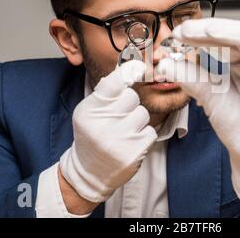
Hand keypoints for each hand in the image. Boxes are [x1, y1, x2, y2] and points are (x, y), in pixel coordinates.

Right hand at [59, 60, 156, 202]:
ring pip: (143, 114)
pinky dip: (143, 136)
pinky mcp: (134, 152)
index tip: (140, 67)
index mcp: (89, 110)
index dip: (129, 71)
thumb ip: (106, 93)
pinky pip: (150, 131)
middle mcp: (102, 124)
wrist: (89, 172)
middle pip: (132, 97)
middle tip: (119, 117)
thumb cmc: (93, 135)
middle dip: (130, 105)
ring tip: (124, 132)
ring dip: (137, 121)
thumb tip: (131, 67)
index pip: (113, 83)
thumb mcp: (89, 112)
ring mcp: (119, 139)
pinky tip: (130, 143)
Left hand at [156, 18, 239, 216]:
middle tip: (189, 29)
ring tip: (211, 32)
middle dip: (214, 29)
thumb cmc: (237, 125)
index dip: (200, 33)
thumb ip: (190, 78)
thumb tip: (165, 62)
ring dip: (237, 35)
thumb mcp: (208, 98)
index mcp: (239, 61)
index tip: (178, 33)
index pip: (221, 39)